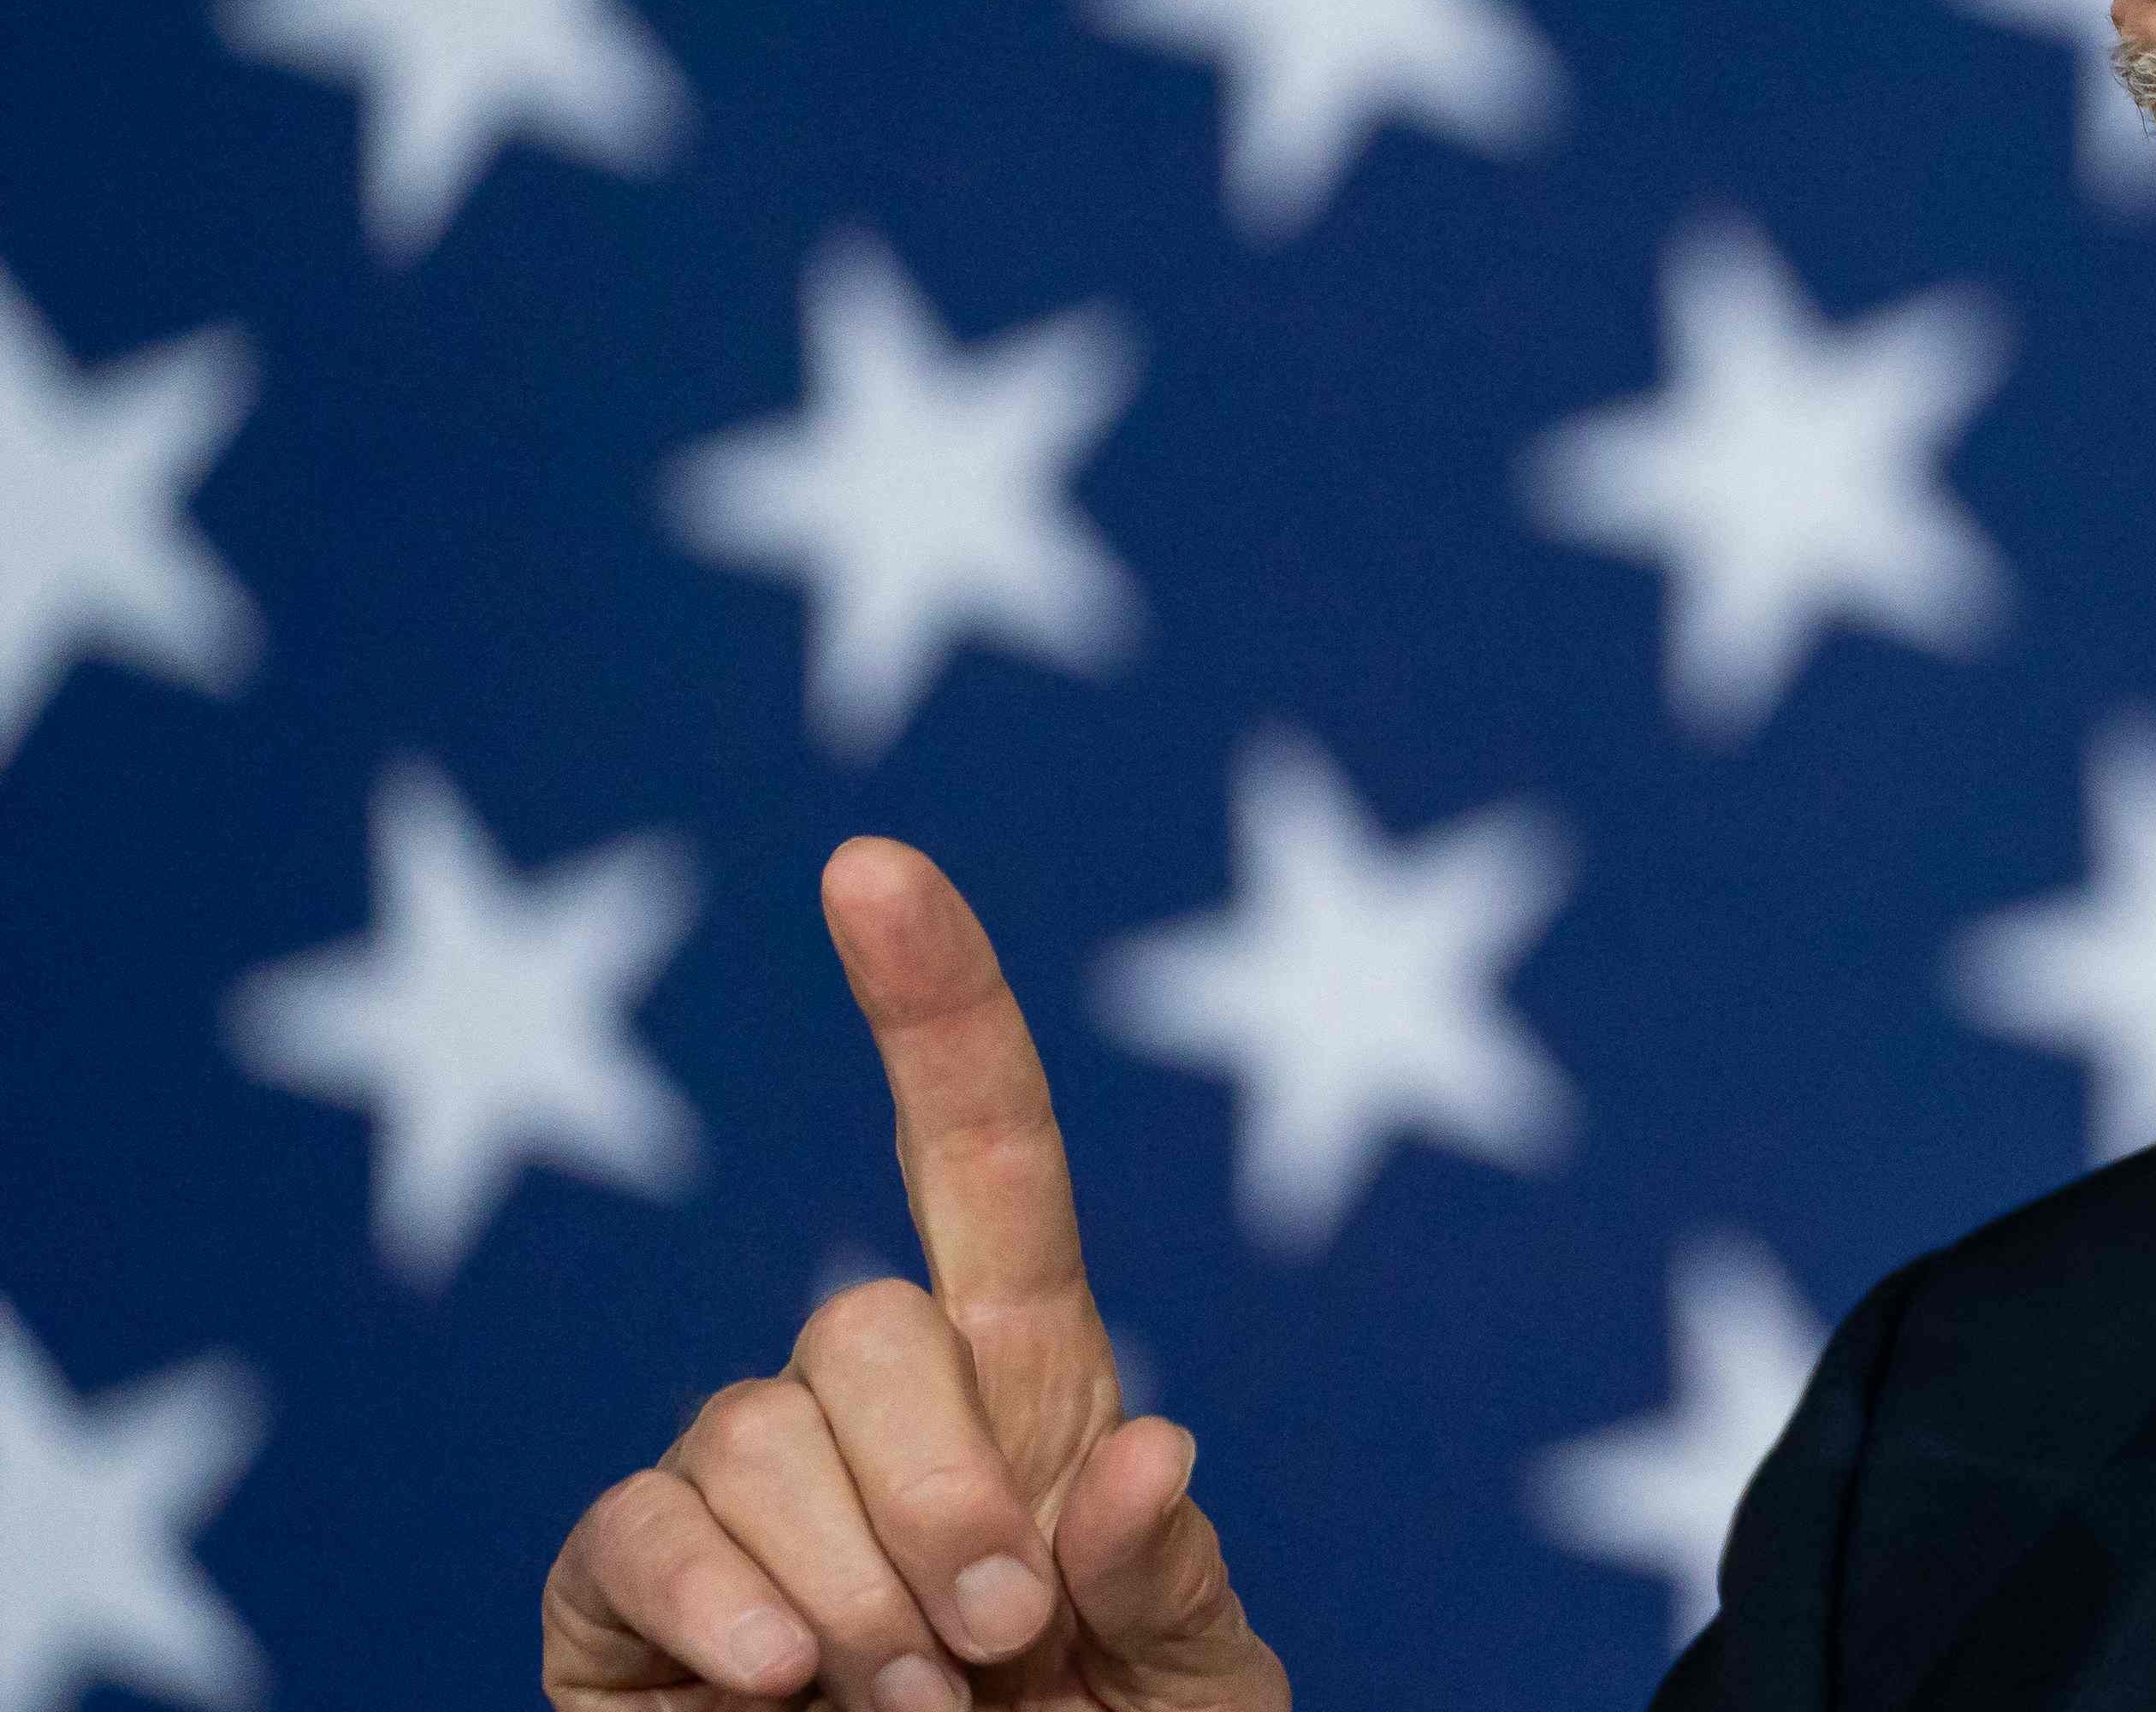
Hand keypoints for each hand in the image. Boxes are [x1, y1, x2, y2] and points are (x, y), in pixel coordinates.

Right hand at [542, 839, 1287, 1711]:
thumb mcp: (1194, 1692)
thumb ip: (1173, 1584)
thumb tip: (1141, 1454)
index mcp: (1028, 1399)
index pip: (983, 1165)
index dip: (933, 1013)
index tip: (872, 866)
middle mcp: (868, 1418)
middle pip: (865, 1327)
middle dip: (944, 1493)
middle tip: (997, 1647)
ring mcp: (737, 1501)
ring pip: (752, 1432)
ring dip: (850, 1583)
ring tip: (907, 1706)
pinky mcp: (622, 1601)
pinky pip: (636, 1534)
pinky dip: (714, 1603)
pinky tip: (778, 1687)